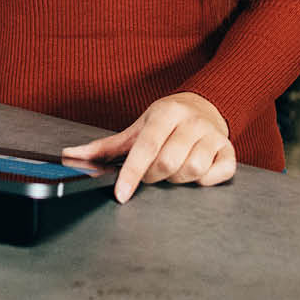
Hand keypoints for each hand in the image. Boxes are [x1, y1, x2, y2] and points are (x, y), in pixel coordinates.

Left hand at [62, 93, 235, 202]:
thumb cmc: (166, 121)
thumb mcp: (137, 128)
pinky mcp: (229, 150)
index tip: (122, 195)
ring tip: (173, 171)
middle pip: (169, 162)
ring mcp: (214, 135)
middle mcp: (192, 121)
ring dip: (178, 179)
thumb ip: (105, 146)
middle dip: (154, 176)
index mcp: (166, 113)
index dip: (132, 173)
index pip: (146, 146)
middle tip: (151, 173)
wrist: (205, 105)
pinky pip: (220, 173)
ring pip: (193, 170)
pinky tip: (197, 174)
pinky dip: (206, 181)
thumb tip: (70, 155)